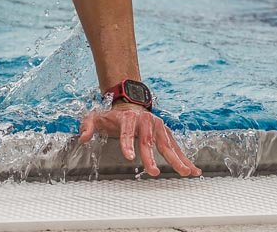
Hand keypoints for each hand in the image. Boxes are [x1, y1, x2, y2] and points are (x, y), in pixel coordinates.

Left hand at [78, 103, 200, 176]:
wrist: (129, 104)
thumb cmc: (112, 116)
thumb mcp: (96, 117)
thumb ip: (88, 125)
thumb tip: (82, 138)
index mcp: (128, 118)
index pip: (127, 132)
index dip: (127, 144)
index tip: (129, 157)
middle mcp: (145, 121)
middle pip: (149, 141)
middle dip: (152, 157)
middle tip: (153, 172)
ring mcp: (158, 127)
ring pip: (167, 144)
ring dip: (176, 159)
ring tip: (185, 172)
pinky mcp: (165, 133)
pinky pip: (176, 147)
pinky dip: (185, 158)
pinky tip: (193, 169)